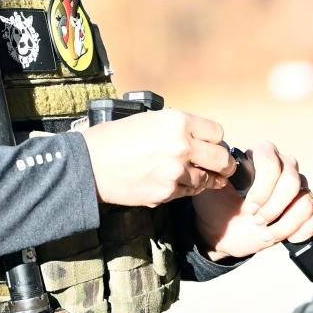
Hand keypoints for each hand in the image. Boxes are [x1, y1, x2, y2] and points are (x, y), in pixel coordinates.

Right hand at [81, 109, 234, 207]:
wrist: (89, 164)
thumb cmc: (114, 139)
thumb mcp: (148, 120)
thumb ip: (177, 128)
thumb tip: (199, 138)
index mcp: (177, 121)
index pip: (217, 133)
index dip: (214, 140)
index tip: (211, 146)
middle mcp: (181, 145)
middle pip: (222, 158)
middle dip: (223, 164)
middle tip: (220, 167)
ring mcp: (176, 172)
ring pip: (207, 180)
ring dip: (204, 179)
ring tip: (193, 176)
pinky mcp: (167, 193)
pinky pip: (188, 193)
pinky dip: (185, 190)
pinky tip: (173, 183)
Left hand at [191, 140, 312, 260]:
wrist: (222, 230)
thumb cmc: (215, 205)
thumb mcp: (207, 186)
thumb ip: (212, 168)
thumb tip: (220, 153)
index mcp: (262, 154)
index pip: (272, 160)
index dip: (263, 187)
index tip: (249, 207)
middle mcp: (283, 166)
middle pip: (292, 180)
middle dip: (273, 207)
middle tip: (256, 219)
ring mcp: (297, 187)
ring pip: (306, 199)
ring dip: (285, 223)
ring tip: (267, 231)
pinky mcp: (306, 207)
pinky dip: (306, 228)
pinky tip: (289, 237)